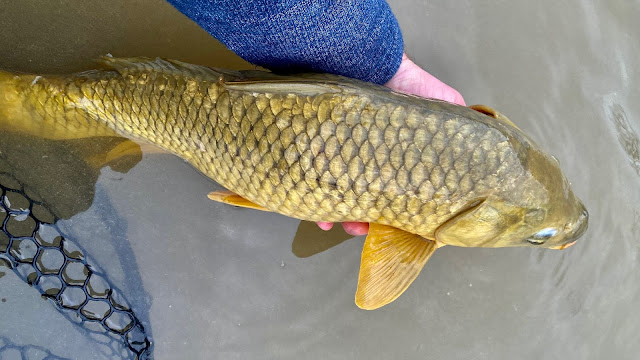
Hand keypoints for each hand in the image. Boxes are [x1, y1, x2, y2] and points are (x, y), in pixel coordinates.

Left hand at [317, 53, 465, 235]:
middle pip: (367, 200)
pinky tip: (318, 214)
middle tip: (363, 230)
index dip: (398, 214)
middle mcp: (370, 159)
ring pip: (339, 197)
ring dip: (340, 215)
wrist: (367, 59)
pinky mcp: (320, 151)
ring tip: (338, 223)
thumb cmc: (404, 84)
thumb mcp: (442, 105)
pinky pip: (314, 182)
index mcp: (398, 159)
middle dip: (365, 221)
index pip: (399, 194)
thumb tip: (485, 147)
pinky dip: (315, 201)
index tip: (395, 228)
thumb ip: (460, 124)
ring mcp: (343, 156)